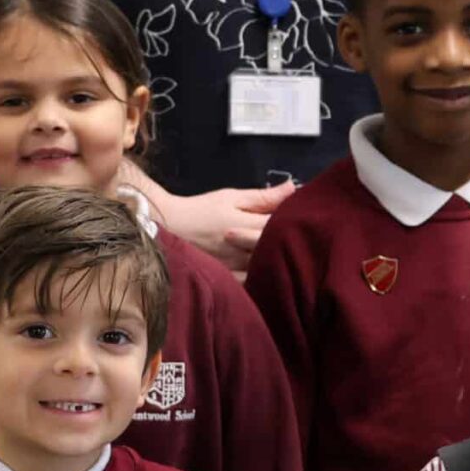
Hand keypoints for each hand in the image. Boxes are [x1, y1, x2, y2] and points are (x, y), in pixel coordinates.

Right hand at [155, 179, 295, 274]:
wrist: (167, 230)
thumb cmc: (201, 210)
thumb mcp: (231, 197)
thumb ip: (263, 197)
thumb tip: (293, 187)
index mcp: (245, 226)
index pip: (281, 225)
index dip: (296, 220)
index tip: (302, 214)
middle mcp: (242, 251)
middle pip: (277, 248)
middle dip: (291, 240)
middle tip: (301, 233)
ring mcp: (236, 269)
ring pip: (268, 267)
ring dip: (280, 259)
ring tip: (290, 252)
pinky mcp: (229, 282)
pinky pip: (254, 284)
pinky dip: (265, 277)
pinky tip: (272, 271)